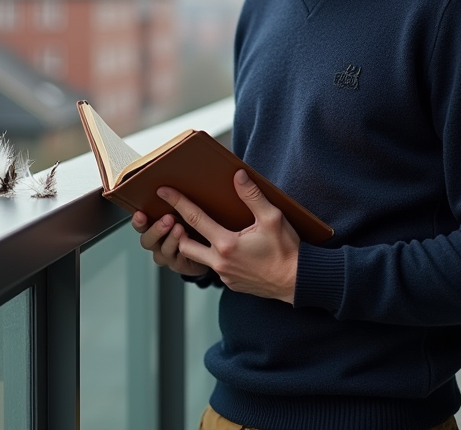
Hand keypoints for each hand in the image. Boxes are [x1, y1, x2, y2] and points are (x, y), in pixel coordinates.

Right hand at [132, 211, 210, 277]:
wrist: (207, 248)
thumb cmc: (191, 227)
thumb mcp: (180, 212)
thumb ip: (172, 205)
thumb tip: (169, 189)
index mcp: (153, 228)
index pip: (140, 225)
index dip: (138, 221)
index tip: (140, 213)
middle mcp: (157, 243)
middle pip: (147, 240)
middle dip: (156, 229)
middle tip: (167, 219)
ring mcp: (167, 255)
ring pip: (163, 250)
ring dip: (171, 239)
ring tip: (180, 228)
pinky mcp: (179, 264)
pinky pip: (178, 259)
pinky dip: (183, 250)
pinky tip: (189, 242)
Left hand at [159, 169, 301, 302]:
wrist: (298, 282)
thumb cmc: (287, 250)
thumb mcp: (273, 218)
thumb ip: (252, 196)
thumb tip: (238, 176)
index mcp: (227, 244)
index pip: (194, 219)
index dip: (177, 202)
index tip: (163, 191)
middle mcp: (221, 262)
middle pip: (185, 245)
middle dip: (177, 231)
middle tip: (174, 217)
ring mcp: (225, 275)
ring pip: (199, 258)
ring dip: (196, 245)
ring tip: (200, 231)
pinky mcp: (232, 284)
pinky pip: (216, 268)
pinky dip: (215, 256)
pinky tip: (226, 247)